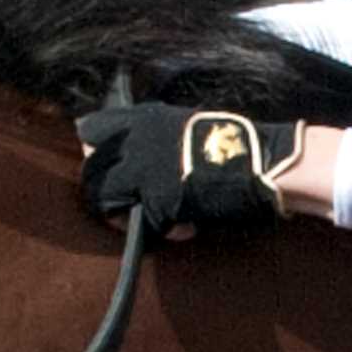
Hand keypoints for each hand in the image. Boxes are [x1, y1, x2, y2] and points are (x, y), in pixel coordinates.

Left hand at [77, 102, 302, 234]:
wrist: (262, 161)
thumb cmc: (231, 143)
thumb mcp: (182, 124)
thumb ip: (153, 135)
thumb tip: (135, 152)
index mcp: (143, 119)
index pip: (90, 128)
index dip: (94, 151)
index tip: (109, 166)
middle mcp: (135, 141)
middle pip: (90, 168)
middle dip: (104, 190)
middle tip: (128, 203)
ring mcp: (143, 172)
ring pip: (105, 198)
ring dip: (124, 213)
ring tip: (154, 220)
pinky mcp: (156, 201)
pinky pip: (143, 224)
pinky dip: (163, 232)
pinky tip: (187, 228)